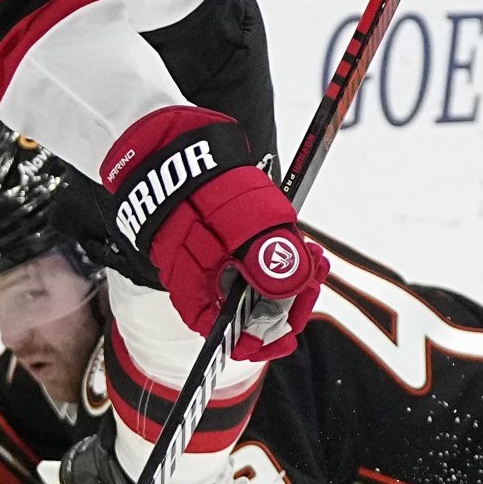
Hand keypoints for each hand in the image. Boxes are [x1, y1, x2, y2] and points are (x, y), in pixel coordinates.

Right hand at [103, 107, 327, 362]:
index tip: (295, 322)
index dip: (267, 338)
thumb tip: (296, 288)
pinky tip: (287, 237)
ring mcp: (200, 262)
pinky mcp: (208, 243)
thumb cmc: (200, 184)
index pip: (233, 338)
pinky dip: (267, 257)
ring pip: (247, 288)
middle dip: (285, 301)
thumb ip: (269, 258)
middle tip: (315, 274)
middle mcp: (196, 284)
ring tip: (310, 256)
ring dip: (281, 277)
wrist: (167, 145)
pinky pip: (240, 264)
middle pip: (245, 314)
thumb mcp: (244, 222)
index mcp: (197, 292)